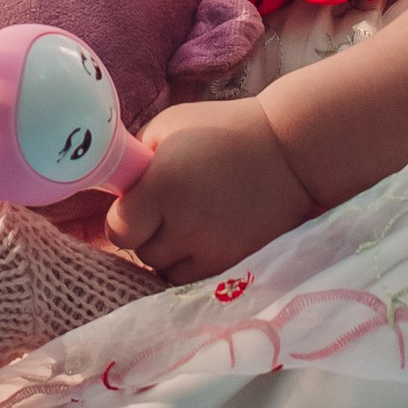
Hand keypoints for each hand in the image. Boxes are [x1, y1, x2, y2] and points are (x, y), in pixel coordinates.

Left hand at [102, 97, 315, 286]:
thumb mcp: (169, 128)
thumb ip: (138, 161)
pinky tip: (203, 238)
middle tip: (166, 210)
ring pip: (167, 271)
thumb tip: (117, 190)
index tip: (136, 205)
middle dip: (148, 233)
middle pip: (142, 252)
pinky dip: (193, 263)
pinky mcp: (232, 265)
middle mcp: (183, 225)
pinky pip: (194, 279)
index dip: (124, 218)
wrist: (290, 153)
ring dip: (170, 252)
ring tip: (188, 224)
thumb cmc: (223, 131)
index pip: (118, 230)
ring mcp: (210, 250)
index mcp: (162, 187)